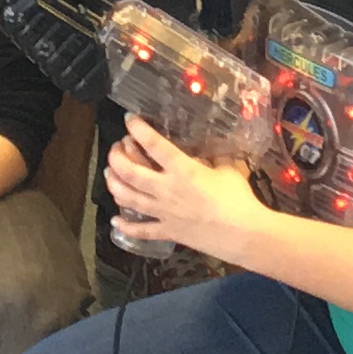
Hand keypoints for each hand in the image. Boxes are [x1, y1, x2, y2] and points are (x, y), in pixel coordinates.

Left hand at [106, 112, 263, 263]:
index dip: (138, 129)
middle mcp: (166, 189)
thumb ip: (213, 159)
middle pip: (130, 172)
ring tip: (109, 174)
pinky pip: (141, 230)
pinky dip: (125, 227)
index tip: (129, 119)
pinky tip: (114, 222)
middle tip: (116, 148)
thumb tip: (208, 152)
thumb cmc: (238, 198)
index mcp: (182, 169)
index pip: (154, 144)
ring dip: (114, 185)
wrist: (243, 234)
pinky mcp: (167, 232)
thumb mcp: (228, 169)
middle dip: (117, 157)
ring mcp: (164, 212)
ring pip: (128, 198)